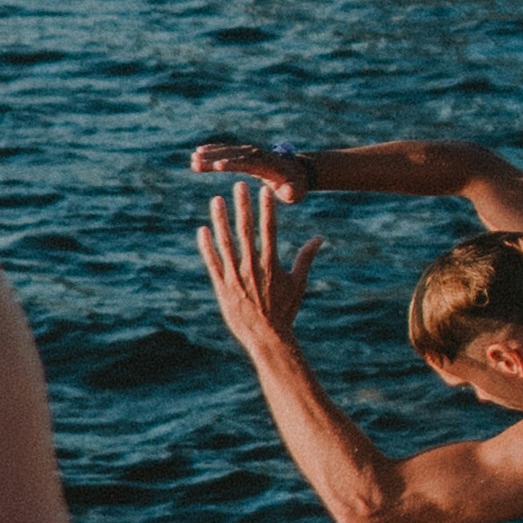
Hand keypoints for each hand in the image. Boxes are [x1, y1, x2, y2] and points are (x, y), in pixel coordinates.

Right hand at [189, 135, 309, 194]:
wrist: (300, 170)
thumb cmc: (297, 185)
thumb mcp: (297, 191)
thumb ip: (292, 192)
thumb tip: (288, 192)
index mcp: (268, 165)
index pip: (248, 164)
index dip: (233, 164)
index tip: (216, 166)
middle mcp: (258, 155)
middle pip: (233, 155)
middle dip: (214, 158)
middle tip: (195, 161)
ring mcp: (251, 152)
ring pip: (228, 151)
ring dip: (210, 153)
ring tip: (192, 158)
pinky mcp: (246, 153)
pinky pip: (228, 150)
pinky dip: (214, 150)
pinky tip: (198, 151)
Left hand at [199, 186, 320, 355]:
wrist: (267, 337)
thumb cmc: (285, 310)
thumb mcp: (299, 283)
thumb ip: (306, 258)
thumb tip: (319, 238)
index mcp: (271, 264)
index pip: (269, 230)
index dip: (266, 209)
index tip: (264, 191)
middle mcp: (252, 267)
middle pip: (246, 231)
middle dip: (243, 206)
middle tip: (239, 185)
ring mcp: (235, 276)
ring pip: (226, 242)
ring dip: (220, 220)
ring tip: (216, 200)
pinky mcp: (222, 286)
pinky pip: (212, 262)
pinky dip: (207, 246)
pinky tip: (203, 230)